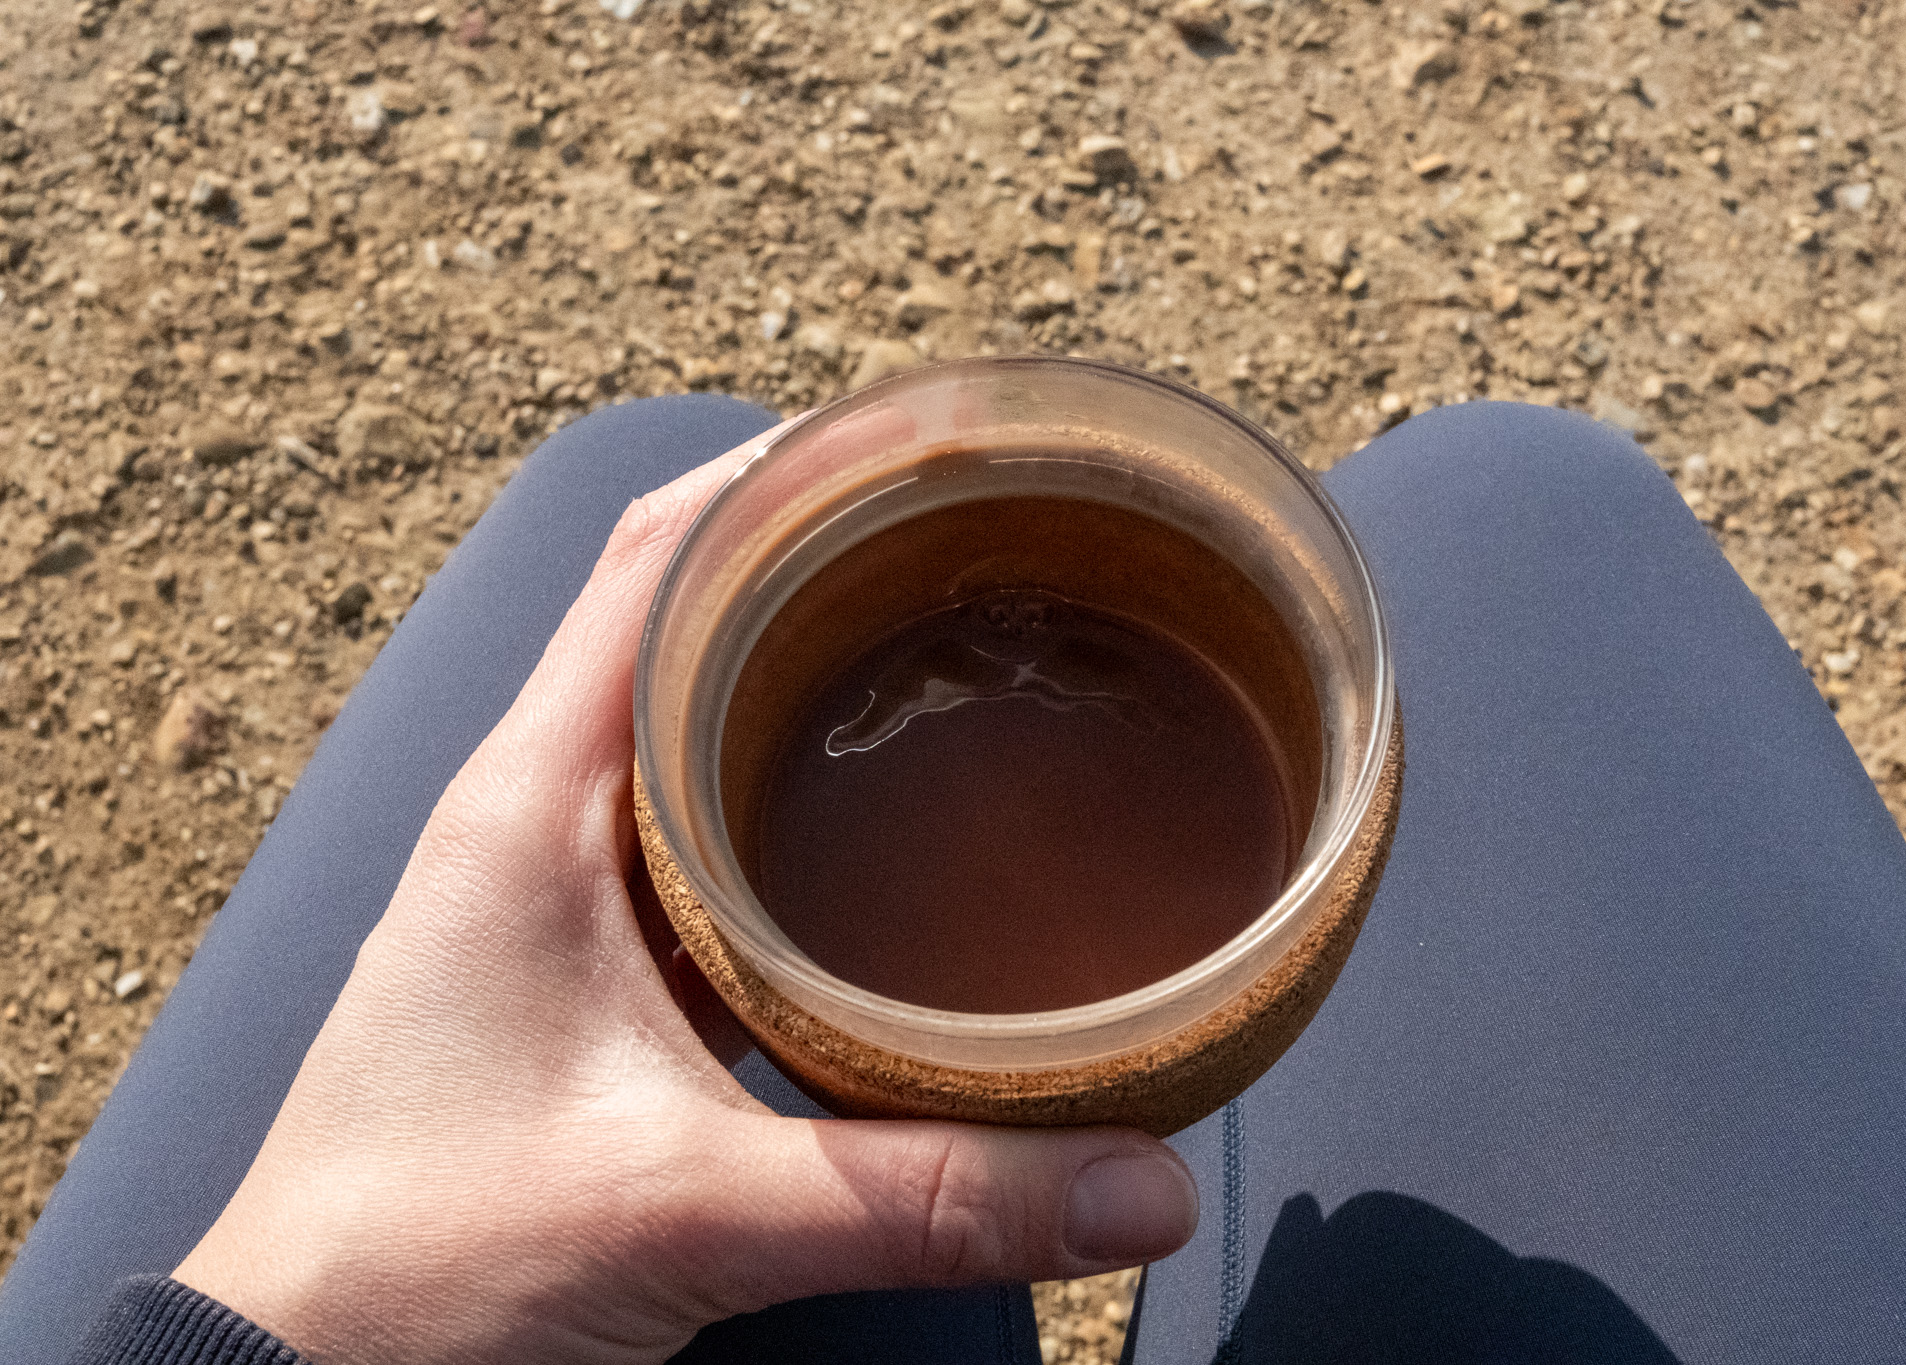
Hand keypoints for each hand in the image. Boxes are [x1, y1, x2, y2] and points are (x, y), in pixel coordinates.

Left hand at [173, 423, 1198, 1364]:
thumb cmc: (429, 1263)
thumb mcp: (696, 1211)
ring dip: (810, 671)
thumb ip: (927, 1194)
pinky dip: (788, 790)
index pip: (652, 560)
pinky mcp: (582, 959)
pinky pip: (696, 823)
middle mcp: (537, 812)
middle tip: (987, 545)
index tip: (921, 442)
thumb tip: (1142, 1179)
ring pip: (693, 718)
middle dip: (831, 561)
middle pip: (689, 614)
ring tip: (959, 653)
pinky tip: (883, 828)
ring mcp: (554, 883)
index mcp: (532, 801)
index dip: (784, 475)